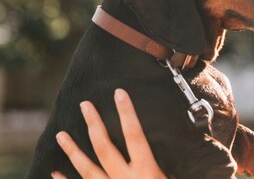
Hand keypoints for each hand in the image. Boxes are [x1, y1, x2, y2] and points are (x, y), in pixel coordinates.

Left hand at [52, 88, 166, 178]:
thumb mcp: (177, 177)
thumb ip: (173, 165)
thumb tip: (187, 147)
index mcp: (147, 170)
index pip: (135, 135)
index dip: (127, 113)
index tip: (119, 93)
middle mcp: (126, 178)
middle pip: (105, 147)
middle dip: (94, 124)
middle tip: (84, 105)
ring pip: (87, 169)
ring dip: (73, 151)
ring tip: (61, 134)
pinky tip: (56, 173)